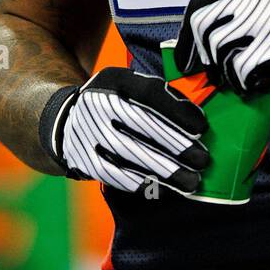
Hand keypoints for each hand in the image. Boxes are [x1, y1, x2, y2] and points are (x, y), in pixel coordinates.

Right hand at [39, 66, 209, 195]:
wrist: (66, 122)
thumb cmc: (114, 102)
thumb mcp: (130, 84)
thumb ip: (159, 93)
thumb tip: (195, 117)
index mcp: (113, 80)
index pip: (150, 95)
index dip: (178, 112)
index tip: (202, 128)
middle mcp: (97, 105)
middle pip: (143, 127)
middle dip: (177, 146)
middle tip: (203, 160)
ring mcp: (89, 134)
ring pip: (133, 156)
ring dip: (166, 172)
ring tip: (192, 181)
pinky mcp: (86, 161)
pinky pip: (119, 176)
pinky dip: (145, 184)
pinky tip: (167, 189)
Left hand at [173, 0, 269, 94]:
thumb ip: (247, 10)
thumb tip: (212, 38)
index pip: (200, 5)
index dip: (187, 34)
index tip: (186, 57)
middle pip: (205, 29)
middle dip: (203, 57)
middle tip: (212, 75)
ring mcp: (263, 21)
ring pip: (221, 52)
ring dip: (228, 74)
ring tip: (245, 80)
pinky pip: (241, 71)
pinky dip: (246, 84)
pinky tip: (260, 85)